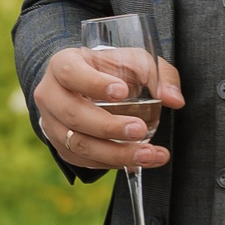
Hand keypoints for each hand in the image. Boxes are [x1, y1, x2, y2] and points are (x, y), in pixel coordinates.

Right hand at [32, 45, 185, 169]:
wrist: (85, 88)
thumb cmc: (108, 71)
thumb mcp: (132, 61)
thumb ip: (156, 74)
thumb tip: (173, 99)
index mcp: (63, 65)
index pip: (70, 73)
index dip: (94, 84)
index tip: (122, 91)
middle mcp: (50, 95)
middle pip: (74, 114)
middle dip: (109, 127)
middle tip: (140, 129)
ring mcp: (51, 124)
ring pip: (78, 143)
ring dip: (116, 152)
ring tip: (148, 153)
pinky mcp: (61, 147)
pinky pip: (85, 160)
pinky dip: (114, 163)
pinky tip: (139, 161)